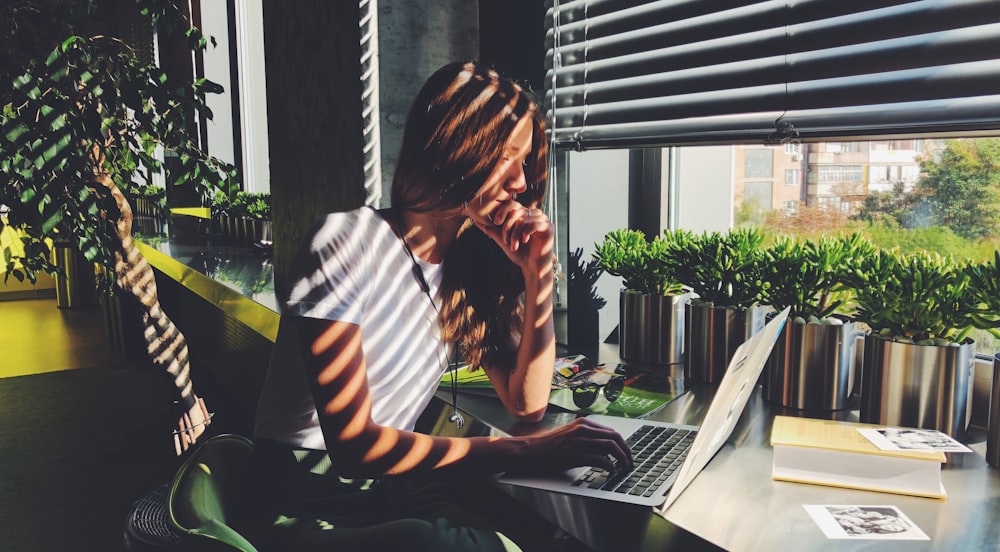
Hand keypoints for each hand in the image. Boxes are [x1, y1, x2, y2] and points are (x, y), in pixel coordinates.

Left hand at [473, 200, 553, 275]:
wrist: (531, 267)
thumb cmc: (519, 253)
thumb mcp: (503, 240)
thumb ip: (492, 230)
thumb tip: (476, 221)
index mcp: (524, 214)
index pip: (512, 204)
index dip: (502, 211)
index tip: (495, 223)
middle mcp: (534, 214)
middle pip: (516, 210)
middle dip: (508, 226)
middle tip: (505, 240)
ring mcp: (542, 220)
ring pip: (524, 218)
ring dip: (515, 234)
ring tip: (514, 246)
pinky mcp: (549, 228)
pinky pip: (535, 223)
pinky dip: (526, 233)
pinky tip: (524, 241)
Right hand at [519, 418, 633, 472]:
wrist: (532, 450)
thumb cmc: (550, 445)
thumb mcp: (571, 434)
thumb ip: (588, 437)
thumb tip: (607, 449)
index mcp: (583, 423)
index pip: (611, 431)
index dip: (623, 443)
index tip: (627, 453)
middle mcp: (583, 429)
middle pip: (615, 437)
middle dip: (626, 451)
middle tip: (630, 462)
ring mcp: (579, 441)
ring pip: (611, 446)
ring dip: (621, 458)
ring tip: (624, 467)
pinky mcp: (576, 455)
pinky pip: (600, 459)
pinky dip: (610, 466)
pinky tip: (610, 471)